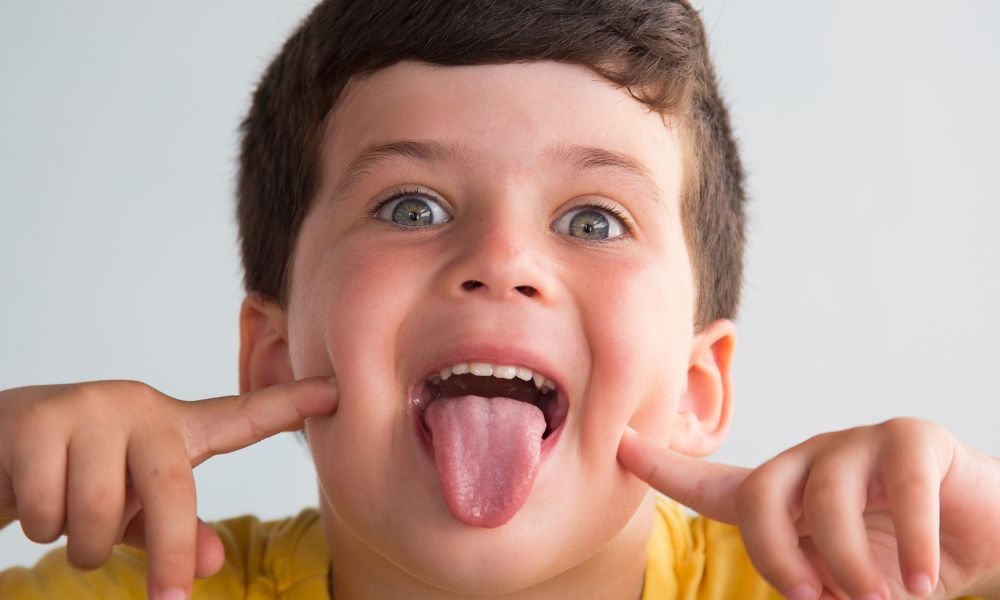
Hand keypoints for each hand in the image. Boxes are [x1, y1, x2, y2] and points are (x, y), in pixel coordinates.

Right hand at [0, 377, 337, 599]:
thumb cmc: (78, 476)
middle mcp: (141, 406)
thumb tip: (210, 561)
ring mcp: (91, 406)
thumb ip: (175, 530)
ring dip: (81, 541)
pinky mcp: (40, 418)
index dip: (289, 404)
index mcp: (173, 426)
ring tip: (68, 516)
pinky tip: (33, 496)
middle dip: (168, 557)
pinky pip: (49, 511)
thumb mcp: (134, 508)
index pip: (240, 417)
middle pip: (173, 493)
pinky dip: (39, 528)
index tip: (337, 391)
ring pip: (100, 515)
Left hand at [618, 418, 999, 599]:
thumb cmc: (903, 559)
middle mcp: (812, 459)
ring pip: (825, 496)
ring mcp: (859, 442)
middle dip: (777, 557)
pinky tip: (920, 580)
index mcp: (788, 494)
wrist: (986, 534)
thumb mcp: (845, 579)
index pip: (714, 484)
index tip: (618, 446)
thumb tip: (797, 596)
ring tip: (879, 597)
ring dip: (850, 562)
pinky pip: (898, 489)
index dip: (664, 467)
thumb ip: (809, 580)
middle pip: (759, 494)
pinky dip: (908, 545)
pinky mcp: (912, 439)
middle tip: (814, 599)